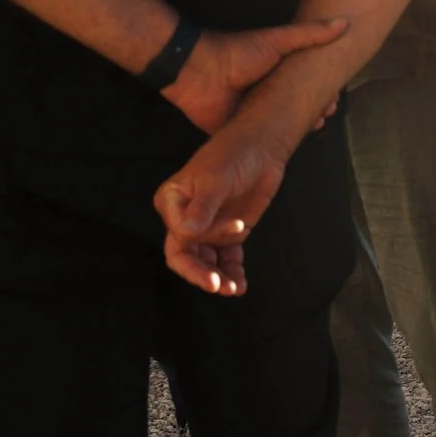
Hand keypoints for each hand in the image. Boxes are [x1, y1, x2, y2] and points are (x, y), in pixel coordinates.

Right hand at [154, 120, 292, 295]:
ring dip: (218, 278)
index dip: (200, 239)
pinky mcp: (228, 232)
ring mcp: (207, 227)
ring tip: (233, 289)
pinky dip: (232, 272)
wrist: (263, 147)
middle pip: (185, 255)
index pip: (177, 234)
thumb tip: (187, 232)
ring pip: (205, 262)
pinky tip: (240, 285)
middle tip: (218, 285)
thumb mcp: (216, 177)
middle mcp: (185, 218)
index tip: (235, 226)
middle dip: (201, 272)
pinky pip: (225, 259)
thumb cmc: (233, 154)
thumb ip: (203, 206)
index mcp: (172, 202)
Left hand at [160, 18, 348, 134]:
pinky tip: (290, 147)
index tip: (336, 97)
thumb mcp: (276, 41)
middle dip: (314, 110)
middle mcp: (267, 93)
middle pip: (296, 105)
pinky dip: (274, 144)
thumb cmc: (238, 54)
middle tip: (327, 116)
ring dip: (298, 128)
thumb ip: (309, 34)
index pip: (305, 82)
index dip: (322, 90)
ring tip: (315, 129)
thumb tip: (346, 22)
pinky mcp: (238, 130)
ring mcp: (252, 113)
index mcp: (276, 72)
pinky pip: (259, 140)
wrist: (199, 73)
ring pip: (281, 124)